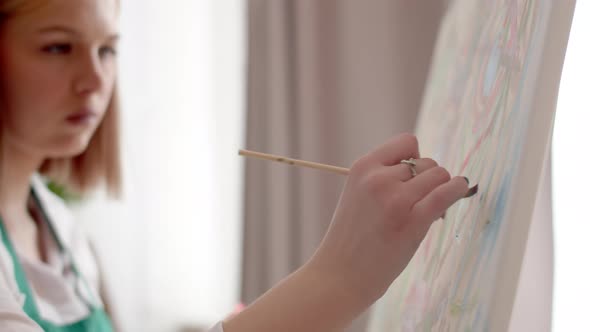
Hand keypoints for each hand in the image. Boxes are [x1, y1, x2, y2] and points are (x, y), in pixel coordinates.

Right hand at [307, 133, 468, 306]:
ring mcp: (395, 198)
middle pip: (426, 162)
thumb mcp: (359, 195)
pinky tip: (460, 190)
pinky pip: (446, 193)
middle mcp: (378, 178)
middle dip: (428, 180)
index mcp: (363, 167)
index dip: (415, 158)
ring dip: (440, 189)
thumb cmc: (353, 238)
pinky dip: (458, 189)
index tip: (411, 179)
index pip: (406, 142)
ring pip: (439, 175)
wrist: (341, 273)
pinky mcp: (412, 220)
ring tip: (428, 210)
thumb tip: (432, 170)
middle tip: (419, 203)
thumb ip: (386, 178)